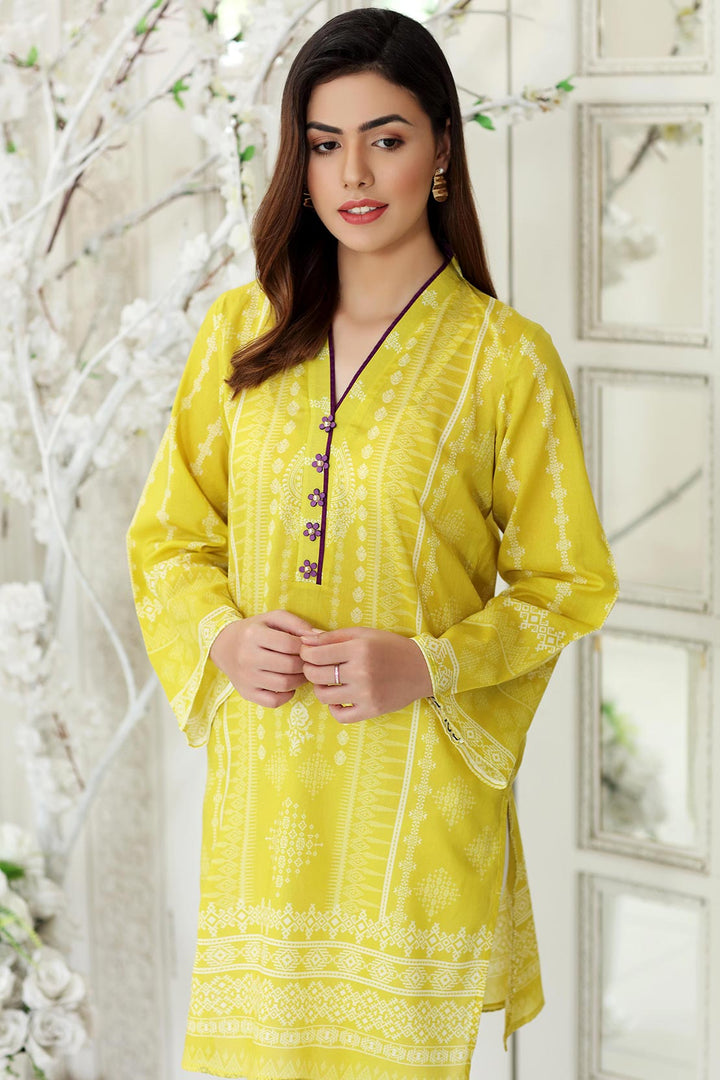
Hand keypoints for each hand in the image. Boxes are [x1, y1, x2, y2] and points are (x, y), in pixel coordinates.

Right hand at [210, 609, 316, 708]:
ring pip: (284, 685)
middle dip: (305, 664)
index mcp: (253, 635)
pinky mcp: (246, 693)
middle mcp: (247, 657)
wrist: (224, 646)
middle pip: (289, 666)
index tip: (309, 647)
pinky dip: (287, 695)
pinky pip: (274, 701)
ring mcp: (246, 678)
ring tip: (301, 672)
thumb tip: (320, 637)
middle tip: (309, 661)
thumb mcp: (273, 618)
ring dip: (300, 680)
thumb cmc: (255, 630)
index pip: (290, 644)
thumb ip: (297, 624)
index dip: (306, 647)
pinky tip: (288, 685)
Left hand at [298, 627, 432, 723]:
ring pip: (324, 695)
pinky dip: (333, 708)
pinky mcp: (371, 710)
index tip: (309, 653)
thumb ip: (332, 636)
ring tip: (328, 681)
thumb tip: (304, 640)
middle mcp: (361, 672)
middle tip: (316, 666)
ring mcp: (366, 693)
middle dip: (310, 669)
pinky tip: (338, 698)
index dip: (306, 653)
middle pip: (316, 674)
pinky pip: (339, 716)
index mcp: (358, 649)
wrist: (421, 668)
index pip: (315, 654)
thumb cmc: (389, 647)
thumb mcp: (363, 634)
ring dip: (320, 687)